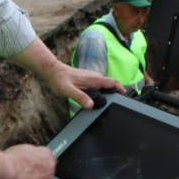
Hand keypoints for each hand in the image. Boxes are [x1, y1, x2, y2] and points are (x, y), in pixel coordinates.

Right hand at [0, 144, 56, 178]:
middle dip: (40, 173)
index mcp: (46, 154)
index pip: (48, 158)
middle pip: (48, 171)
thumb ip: (32, 153)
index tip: (35, 165)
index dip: (40, 162)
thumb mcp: (23, 149)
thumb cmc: (10, 160)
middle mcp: (50, 167)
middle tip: (28, 174)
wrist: (6, 172)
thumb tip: (31, 157)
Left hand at [8, 37, 123, 109]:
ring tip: (108, 107)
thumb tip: (91, 105)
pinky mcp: (87, 82)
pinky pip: (98, 89)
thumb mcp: (68, 90)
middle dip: (116, 94)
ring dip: (108, 95)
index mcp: (93, 78)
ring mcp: (91, 80)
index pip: (112, 82)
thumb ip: (80, 97)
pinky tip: (96, 103)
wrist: (52, 72)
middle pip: (110, 86)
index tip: (126, 96)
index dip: (121, 88)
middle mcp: (94, 78)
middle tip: (117, 106)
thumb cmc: (59, 79)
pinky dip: (101, 95)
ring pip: (104, 87)